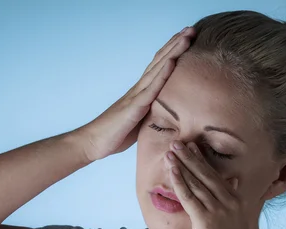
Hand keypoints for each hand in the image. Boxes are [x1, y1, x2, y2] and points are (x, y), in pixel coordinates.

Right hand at [81, 26, 195, 161]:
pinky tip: (171, 63)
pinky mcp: (133, 108)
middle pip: (160, 62)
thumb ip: (152, 113)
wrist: (94, 142)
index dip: (172, 52)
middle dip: (176, 45)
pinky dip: (161, 76)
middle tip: (190, 29)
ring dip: (172, 53)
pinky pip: (150, 90)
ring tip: (185, 38)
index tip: (187, 39)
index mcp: (142, 92)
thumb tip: (168, 114)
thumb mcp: (140, 122)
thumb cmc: (116, 134)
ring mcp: (135, 96)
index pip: (159, 67)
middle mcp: (139, 89)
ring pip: (157, 70)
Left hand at [163, 140, 254, 228]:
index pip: (218, 175)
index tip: (193, 147)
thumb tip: (236, 184)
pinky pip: (189, 197)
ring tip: (171, 151)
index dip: (203, 160)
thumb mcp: (238, 225)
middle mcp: (231, 202)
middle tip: (179, 142)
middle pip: (207, 174)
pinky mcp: (206, 221)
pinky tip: (171, 171)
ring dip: (182, 165)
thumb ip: (236, 204)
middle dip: (191, 157)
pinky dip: (179, 181)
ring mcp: (219, 211)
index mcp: (239, 202)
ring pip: (197, 182)